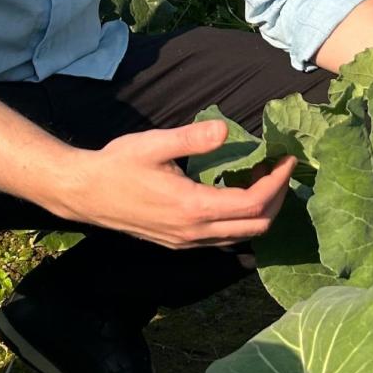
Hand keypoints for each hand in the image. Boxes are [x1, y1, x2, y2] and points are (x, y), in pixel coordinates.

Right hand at [59, 118, 296, 250]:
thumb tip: (226, 129)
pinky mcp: (178, 243)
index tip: (286, 160)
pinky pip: (223, 240)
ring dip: (260, 211)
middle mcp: (195, 232)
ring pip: (241, 236)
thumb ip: (193, 138)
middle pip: (256, 226)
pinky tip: (234, 196)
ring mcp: (187, 242)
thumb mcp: (155, 144)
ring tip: (261, 179)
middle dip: (277, 199)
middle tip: (279, 170)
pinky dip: (241, 221)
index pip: (253, 203)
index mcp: (194, 207)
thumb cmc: (118, 165)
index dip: (277, 183)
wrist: (86, 193)